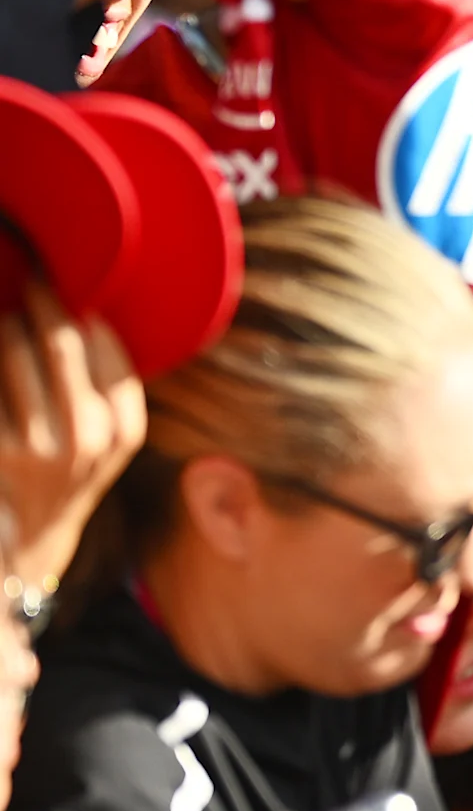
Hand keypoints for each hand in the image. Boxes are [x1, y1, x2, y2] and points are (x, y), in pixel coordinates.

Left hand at [0, 286, 142, 588]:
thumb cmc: (73, 468)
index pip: (106, 347)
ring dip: (6, 322)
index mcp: (123, 430)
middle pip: (59, 342)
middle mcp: (85, 438)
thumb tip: (85, 313)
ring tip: (8, 317)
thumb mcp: (112, 438)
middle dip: (41, 298)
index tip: (69, 283)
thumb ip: (111, 387)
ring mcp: (36, 445)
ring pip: (12, 350)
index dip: (83, 309)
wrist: (36, 535)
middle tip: (33, 275)